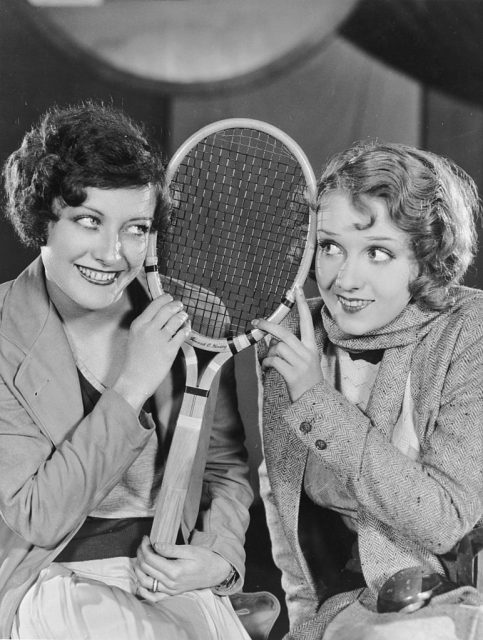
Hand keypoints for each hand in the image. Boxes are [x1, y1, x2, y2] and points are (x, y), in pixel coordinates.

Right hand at [112, 294, 189, 411]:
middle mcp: (149, 329)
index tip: (170, 297)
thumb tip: (160, 314)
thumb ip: (146, 325)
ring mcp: (160, 339)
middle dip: (176, 305)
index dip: (164, 299)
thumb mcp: (134, 337)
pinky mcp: (169, 350)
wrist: (134, 379)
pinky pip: (182, 335)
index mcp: (138, 324)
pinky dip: (186, 330)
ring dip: (182, 316)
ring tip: (184, 316)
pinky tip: (186, 329)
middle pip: (167, 310)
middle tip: (180, 305)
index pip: (154, 305)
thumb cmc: (134, 360)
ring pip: (176, 320)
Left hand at [134, 536, 230, 601]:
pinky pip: (153, 597)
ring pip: (145, 582)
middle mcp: (170, 583)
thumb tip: (155, 545)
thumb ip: (171, 549)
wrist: (215, 572)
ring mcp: (170, 590)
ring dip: (138, 568)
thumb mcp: (189, 550)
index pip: (150, 559)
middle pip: (146, 569)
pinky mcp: (171, 594)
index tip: (146, 538)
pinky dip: (143, 590)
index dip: (145, 547)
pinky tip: (140, 581)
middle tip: (143, 544)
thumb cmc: (204, 558)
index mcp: (174, 571)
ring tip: (141, 556)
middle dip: (140, 554)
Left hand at [254, 286, 322, 401]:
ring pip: (277, 348)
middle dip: (268, 326)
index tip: (297, 290)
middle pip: (284, 334)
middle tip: (256, 322)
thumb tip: (273, 339)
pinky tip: (269, 368)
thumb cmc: (306, 378)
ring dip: (270, 353)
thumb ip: (292, 347)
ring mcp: (300, 364)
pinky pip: (274, 362)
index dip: (301, 305)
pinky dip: (267, 363)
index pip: (307, 321)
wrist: (314, 400)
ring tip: (272, 360)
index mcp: (311, 347)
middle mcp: (307, 353)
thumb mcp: (304, 359)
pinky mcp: (292, 374)